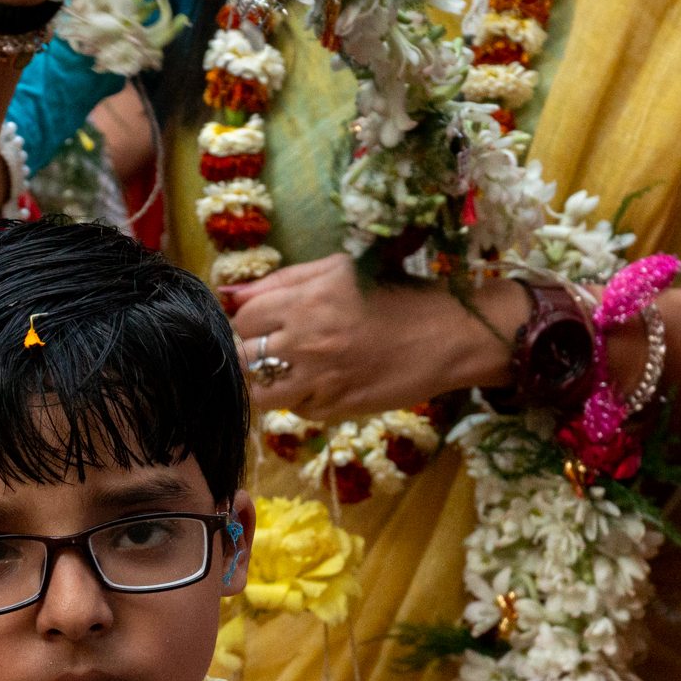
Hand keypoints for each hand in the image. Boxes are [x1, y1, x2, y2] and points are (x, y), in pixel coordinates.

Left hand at [223, 254, 525, 424]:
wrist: (447, 334)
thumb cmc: (394, 293)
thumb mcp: (339, 270)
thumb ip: (283, 281)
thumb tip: (232, 294)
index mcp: (306, 299)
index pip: (243, 319)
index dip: (251, 322)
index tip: (267, 323)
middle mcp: (308, 339)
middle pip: (246, 357)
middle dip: (256, 353)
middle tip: (280, 348)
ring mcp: (321, 377)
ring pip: (263, 394)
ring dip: (272, 384)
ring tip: (294, 372)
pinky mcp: (337, 407)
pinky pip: (298, 411)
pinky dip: (304, 401)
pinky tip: (326, 384)